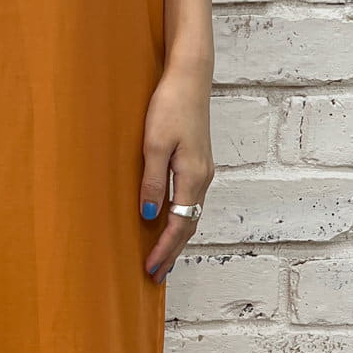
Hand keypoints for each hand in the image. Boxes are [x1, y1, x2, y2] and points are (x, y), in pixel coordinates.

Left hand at [139, 68, 213, 284]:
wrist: (189, 78)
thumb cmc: (169, 106)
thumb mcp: (154, 145)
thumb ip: (152, 181)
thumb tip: (149, 215)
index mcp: (193, 176)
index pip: (180, 224)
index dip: (165, 248)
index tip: (151, 269)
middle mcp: (203, 178)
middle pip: (189, 224)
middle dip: (172, 251)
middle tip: (156, 275)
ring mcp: (203, 170)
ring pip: (192, 213)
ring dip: (177, 238)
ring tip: (163, 257)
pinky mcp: (198, 163)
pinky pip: (190, 201)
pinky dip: (180, 219)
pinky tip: (170, 223)